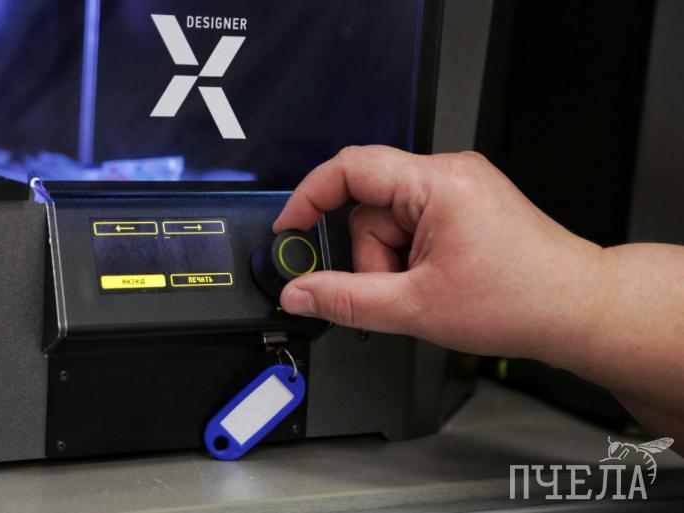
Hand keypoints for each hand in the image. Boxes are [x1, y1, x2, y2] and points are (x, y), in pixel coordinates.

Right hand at [273, 146, 604, 359]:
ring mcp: (459, 188)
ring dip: (393, 262)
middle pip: (370, 207)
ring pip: (390, 222)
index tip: (292, 227)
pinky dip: (411, 258)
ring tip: (428, 290)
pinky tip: (437, 281)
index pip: (350, 168)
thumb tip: (301, 292)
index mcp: (437, 183)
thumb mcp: (416, 306)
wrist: (575, 308)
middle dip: (373, 257)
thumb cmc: (521, 299)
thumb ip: (346, 300)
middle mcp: (449, 174)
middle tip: (399, 290)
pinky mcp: (464, 205)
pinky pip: (413, 225)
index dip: (309, 197)